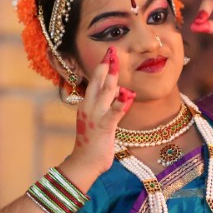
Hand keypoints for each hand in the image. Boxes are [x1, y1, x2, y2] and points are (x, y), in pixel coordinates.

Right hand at [68, 48, 135, 174]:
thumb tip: (117, 94)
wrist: (85, 162)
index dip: (102, 67)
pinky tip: (128, 96)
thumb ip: (104, 106)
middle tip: (111, 50)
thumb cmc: (92, 142)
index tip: (108, 54)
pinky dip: (121, 103)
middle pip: (98, 81)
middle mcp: (89, 106)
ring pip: (105, 92)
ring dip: (111, 77)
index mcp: (87, 104)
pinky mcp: (104, 126)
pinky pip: (114, 112)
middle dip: (105, 65)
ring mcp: (95, 115)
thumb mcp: (96, 120)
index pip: (95, 81)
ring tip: (115, 63)